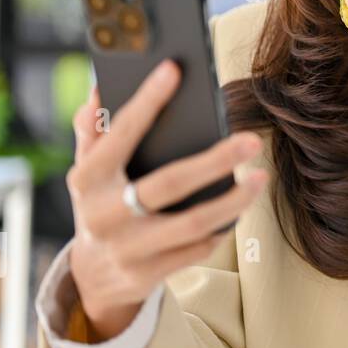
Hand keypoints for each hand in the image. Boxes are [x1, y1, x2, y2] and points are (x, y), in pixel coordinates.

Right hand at [64, 60, 267, 339]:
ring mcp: (127, 248)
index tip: (174, 70)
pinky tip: (240, 209)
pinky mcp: (148, 275)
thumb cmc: (100, 205)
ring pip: (191, 223)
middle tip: (251, 140)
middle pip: (168, 183)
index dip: (146, 101)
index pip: (119, 134)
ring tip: (260, 178)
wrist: (92, 278)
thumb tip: (99, 86)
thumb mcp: (87, 169)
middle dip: (215, 161)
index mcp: (88, 179)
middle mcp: (104, 214)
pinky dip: (221, 229)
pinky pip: (196, 249)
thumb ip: (92, 129)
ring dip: (232, 201)